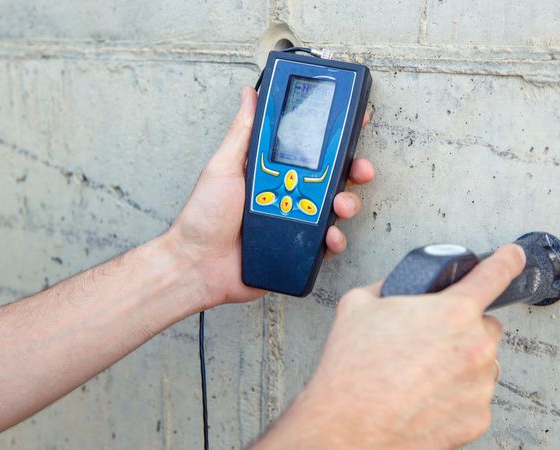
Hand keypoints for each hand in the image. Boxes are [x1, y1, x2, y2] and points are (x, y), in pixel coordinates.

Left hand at [163, 86, 374, 309]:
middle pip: (335, 177)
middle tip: (361, 168)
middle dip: (354, 170)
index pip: (312, 148)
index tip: (354, 122)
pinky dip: (335, 240)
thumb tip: (249, 95)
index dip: (336, 136)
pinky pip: (328, 244)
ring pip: (337, 209)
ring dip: (347, 203)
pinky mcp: (301, 251)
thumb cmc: (204, 216)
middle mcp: (292, 193)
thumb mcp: (224, 166)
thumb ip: (243, 132)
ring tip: (339, 206)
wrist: (198, 264)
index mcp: (276, 171)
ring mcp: (298, 222)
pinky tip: (329, 236)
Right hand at [252, 244, 525, 449]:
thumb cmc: (352, 373)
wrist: (347, 429)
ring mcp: (480, 386)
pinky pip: (474, 397)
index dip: (507, 260)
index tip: (514, 257)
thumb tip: (397, 289)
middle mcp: (475, 348)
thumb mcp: (359, 305)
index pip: (495, 275)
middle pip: (485, 326)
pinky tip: (425, 397)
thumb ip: (388, 287)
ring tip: (420, 375)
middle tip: (427, 342)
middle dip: (461, 329)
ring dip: (460, 364)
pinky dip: (456, 396)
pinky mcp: (477, 419)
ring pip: (482, 364)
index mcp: (453, 312)